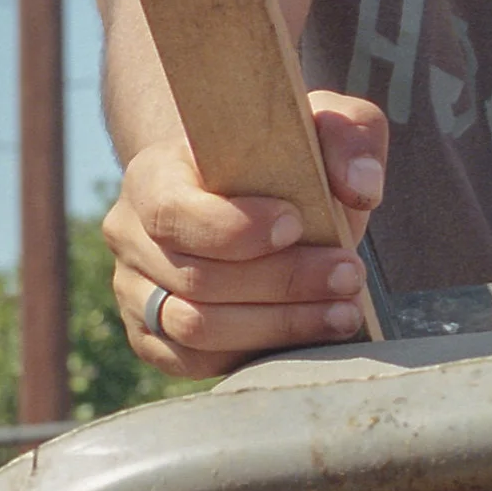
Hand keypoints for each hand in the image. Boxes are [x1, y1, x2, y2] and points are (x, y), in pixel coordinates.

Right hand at [105, 95, 388, 377]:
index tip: (296, 224)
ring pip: (197, 327)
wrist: (256, 202)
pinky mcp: (154, 339)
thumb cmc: (285, 161)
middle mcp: (131, 235)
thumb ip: (349, 139)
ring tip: (343, 311)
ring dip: (280, 324)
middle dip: (283, 281)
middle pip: (196, 277)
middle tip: (350, 274)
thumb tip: (360, 187)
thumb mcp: (325, 128)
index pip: (171, 211)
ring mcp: (136, 292)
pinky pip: (195, 362)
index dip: (234, 228)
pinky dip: (259, 353)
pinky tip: (314, 335)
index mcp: (153, 177)